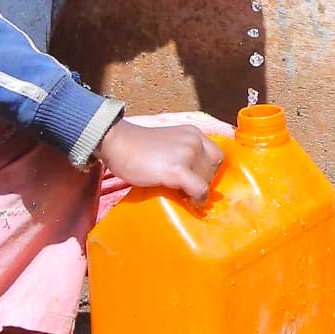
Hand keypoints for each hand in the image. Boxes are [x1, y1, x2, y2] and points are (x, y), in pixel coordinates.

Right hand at [95, 119, 224, 200]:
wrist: (117, 143)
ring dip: (197, 191)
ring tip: (180, 192)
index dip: (208, 171)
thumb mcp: (169, 143)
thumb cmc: (137, 147)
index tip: (195, 179)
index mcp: (193, 133)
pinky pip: (199, 190)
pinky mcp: (177, 170)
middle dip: (201, 181)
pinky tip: (186, 199)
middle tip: (184, 188)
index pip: (216, 156)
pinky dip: (196, 198)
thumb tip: (195, 178)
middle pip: (213, 170)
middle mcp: (194, 141)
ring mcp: (187, 154)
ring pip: (207, 181)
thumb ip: (184, 153)